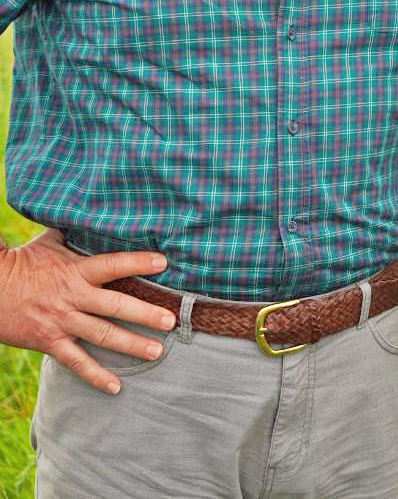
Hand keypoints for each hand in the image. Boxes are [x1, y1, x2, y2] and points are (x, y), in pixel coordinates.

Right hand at [0, 228, 176, 393]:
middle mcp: (73, 297)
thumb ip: (77, 234)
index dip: (138, 263)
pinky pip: (76, 362)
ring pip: (103, 336)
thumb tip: (98, 214)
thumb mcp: (51, 241)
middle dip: (146, 314)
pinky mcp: (50, 343)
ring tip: (157, 351)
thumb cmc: (23, 261)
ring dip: (132, 345)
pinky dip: (96, 376)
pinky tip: (116, 386)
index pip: (113, 265)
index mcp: (75, 271)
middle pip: (116, 306)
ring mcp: (63, 322)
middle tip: (172, 320)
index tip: (163, 263)